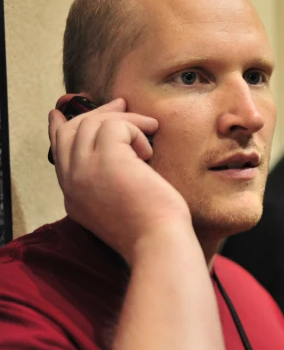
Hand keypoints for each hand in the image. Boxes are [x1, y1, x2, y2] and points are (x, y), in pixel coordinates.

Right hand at [48, 95, 190, 264]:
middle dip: (97, 113)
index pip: (59, 151)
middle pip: (71, 131)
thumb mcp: (120, 202)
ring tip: (150, 130)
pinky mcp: (107, 160)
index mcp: (74, 195)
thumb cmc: (153, 227)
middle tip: (122, 105)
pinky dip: (137, 130)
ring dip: (125, 121)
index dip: (62, 127)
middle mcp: (72, 182)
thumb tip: (120, 143)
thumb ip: (108, 178)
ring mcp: (85, 170)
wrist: (159, 244)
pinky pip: (116, 126)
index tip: (64, 111)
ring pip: (91, 123)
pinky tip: (149, 153)